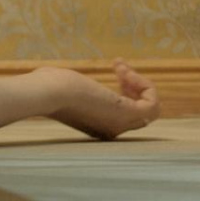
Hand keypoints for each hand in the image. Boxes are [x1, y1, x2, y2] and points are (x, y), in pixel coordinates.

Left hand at [36, 59, 160, 139]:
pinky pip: (153, 105)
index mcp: (98, 127)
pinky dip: (146, 85)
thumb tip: (75, 85)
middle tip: (120, 69)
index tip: (115, 71)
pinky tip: (127, 73)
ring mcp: (119, 125)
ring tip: (122, 69)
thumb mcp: (69, 90)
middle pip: (141, 112)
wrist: (46, 92)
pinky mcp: (126, 115)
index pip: (126, 115)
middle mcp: (111, 131)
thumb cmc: (49, 87)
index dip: (126, 91)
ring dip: (142, 84)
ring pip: (150, 110)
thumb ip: (79, 92)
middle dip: (135, 87)